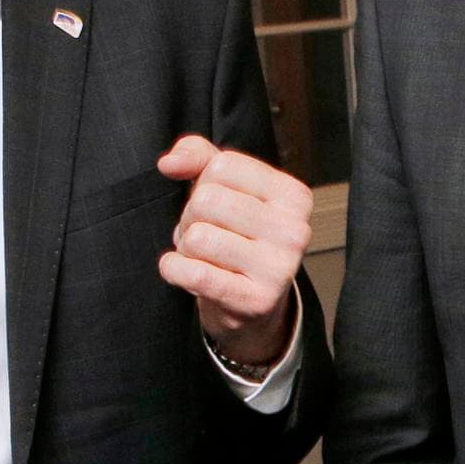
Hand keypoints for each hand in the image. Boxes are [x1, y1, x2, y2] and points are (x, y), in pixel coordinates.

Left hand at [156, 135, 310, 367]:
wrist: (253, 305)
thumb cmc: (237, 235)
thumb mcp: (227, 187)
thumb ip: (199, 157)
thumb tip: (169, 163)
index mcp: (294, 196)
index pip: (223, 165)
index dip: (204, 183)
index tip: (217, 207)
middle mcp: (294, 231)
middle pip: (207, 200)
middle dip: (191, 217)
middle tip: (206, 235)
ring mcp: (279, 268)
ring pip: (197, 237)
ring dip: (185, 247)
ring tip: (203, 256)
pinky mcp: (256, 301)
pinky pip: (194, 274)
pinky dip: (173, 270)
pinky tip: (183, 272)